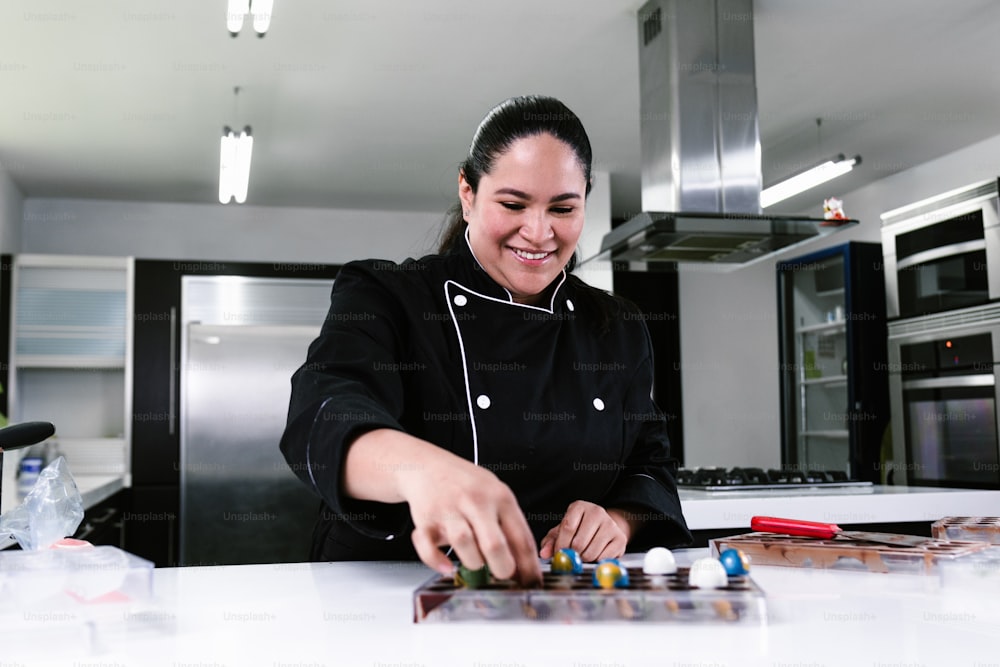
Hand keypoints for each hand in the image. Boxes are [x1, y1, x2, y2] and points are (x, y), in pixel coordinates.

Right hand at [398, 448, 541, 586]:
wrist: (428, 466)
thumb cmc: (465, 484)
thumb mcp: (495, 494)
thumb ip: (509, 525)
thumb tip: (523, 565)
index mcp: (500, 497)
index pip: (521, 537)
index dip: (529, 566)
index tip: (531, 583)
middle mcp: (475, 502)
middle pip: (493, 544)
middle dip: (502, 568)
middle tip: (503, 575)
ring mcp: (449, 510)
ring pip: (464, 544)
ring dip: (473, 563)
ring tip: (475, 563)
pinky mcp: (425, 520)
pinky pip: (428, 546)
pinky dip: (436, 561)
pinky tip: (446, 566)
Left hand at [538, 500, 630, 562]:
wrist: (604, 528)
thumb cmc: (579, 529)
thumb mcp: (562, 531)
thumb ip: (551, 541)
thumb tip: (544, 554)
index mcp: (579, 507)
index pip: (568, 527)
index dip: (561, 545)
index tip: (558, 554)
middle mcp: (597, 512)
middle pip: (579, 542)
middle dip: (572, 554)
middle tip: (572, 556)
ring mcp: (610, 524)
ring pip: (591, 552)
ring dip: (584, 559)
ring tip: (583, 554)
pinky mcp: (620, 538)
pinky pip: (604, 558)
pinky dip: (596, 561)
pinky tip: (595, 555)